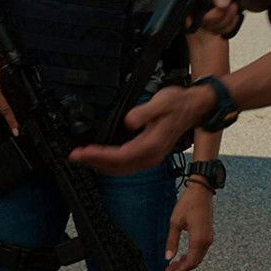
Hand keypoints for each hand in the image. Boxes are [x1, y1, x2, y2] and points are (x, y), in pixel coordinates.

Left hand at [68, 85, 213, 174]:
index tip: (83, 151)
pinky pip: (127, 165)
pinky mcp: (150, 155)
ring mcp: (152, 157)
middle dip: (95, 162)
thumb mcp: (162, 102)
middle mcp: (152, 156)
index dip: (101, 156)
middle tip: (75, 156)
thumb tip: (129, 122)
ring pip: (122, 168)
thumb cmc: (178, 103)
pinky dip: (111, 165)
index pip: (121, 156)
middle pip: (119, 166)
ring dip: (101, 165)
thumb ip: (145, 112)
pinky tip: (101, 160)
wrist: (194, 107)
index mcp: (153, 145)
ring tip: (83, 159)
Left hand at [165, 182, 214, 270]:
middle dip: (182, 268)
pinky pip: (200, 250)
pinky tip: (182, 255)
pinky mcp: (208, 234)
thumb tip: (168, 257)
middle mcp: (206, 241)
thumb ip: (172, 241)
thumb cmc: (188, 204)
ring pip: (198, 256)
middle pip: (195, 262)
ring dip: (186, 262)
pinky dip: (191, 255)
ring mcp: (209, 238)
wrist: (201, 191)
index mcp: (199, 239)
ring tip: (173, 265)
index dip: (180, 270)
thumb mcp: (175, 222)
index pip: (190, 262)